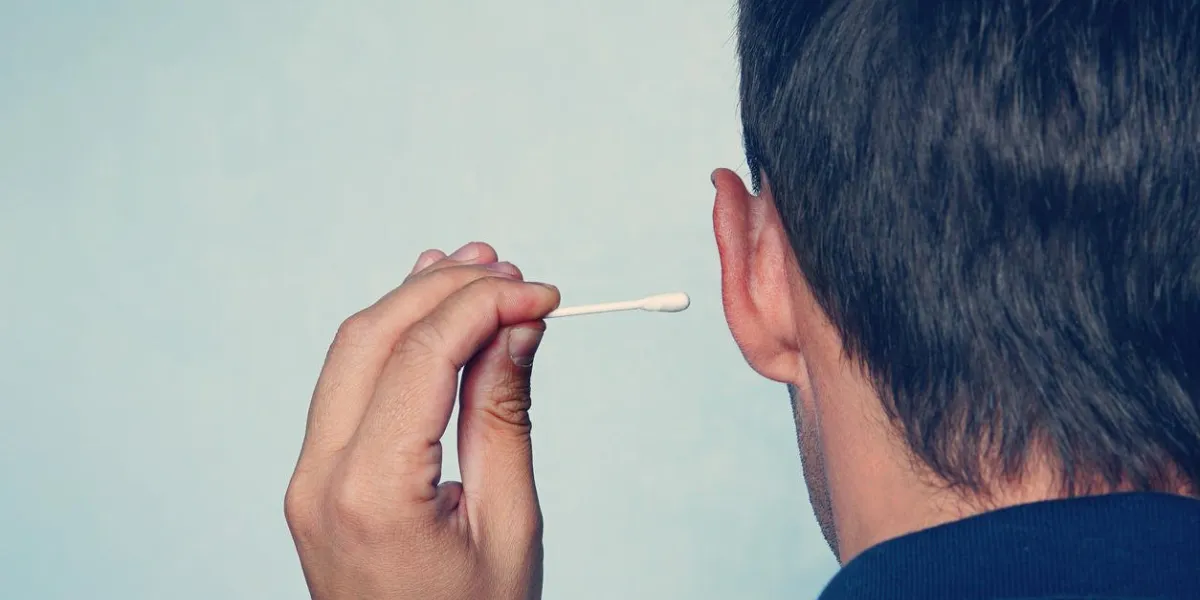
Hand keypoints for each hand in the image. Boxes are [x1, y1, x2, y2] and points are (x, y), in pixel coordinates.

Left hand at [284, 242, 559, 599]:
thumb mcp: (508, 524)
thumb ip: (504, 416)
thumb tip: (519, 327)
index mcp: (371, 493)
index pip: (421, 357)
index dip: (486, 306)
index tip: (544, 294)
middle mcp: (320, 477)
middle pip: (371, 337)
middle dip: (443, 289)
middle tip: (510, 266)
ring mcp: (307, 478)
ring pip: (349, 352)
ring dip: (412, 303)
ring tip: (477, 270)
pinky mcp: (314, 480)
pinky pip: (346, 387)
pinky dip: (391, 342)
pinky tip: (429, 316)